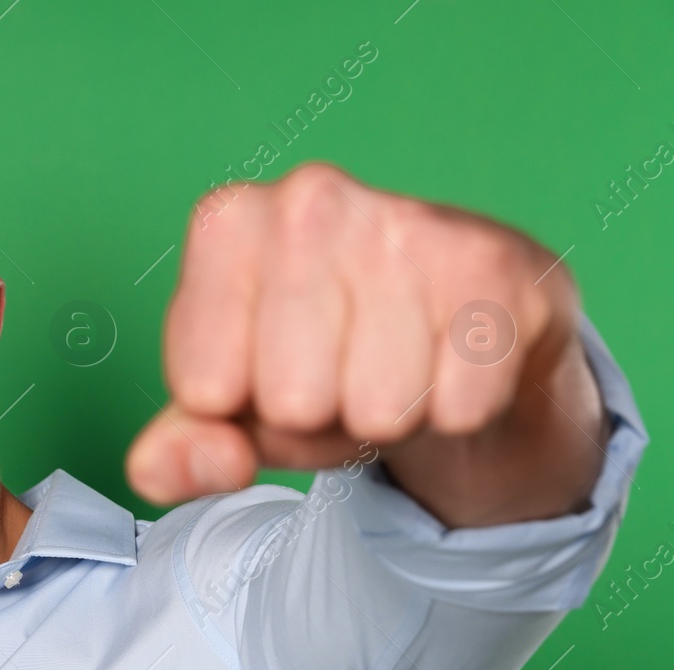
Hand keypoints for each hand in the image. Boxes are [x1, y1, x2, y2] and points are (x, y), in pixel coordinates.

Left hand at [126, 161, 600, 525]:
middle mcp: (310, 199)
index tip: (265, 372)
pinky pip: (458, 406)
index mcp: (228, 225)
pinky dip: (457, 411)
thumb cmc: (322, 359)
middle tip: (340, 374)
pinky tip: (452, 361)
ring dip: (390, 414)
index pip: (204, 390)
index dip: (237, 408)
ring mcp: (406, 221)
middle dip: (316, 415)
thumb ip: (177, 451)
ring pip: (379, 409)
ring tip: (393, 366)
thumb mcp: (229, 408)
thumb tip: (182, 467)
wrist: (449, 330)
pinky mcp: (495, 265)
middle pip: (292, 402)